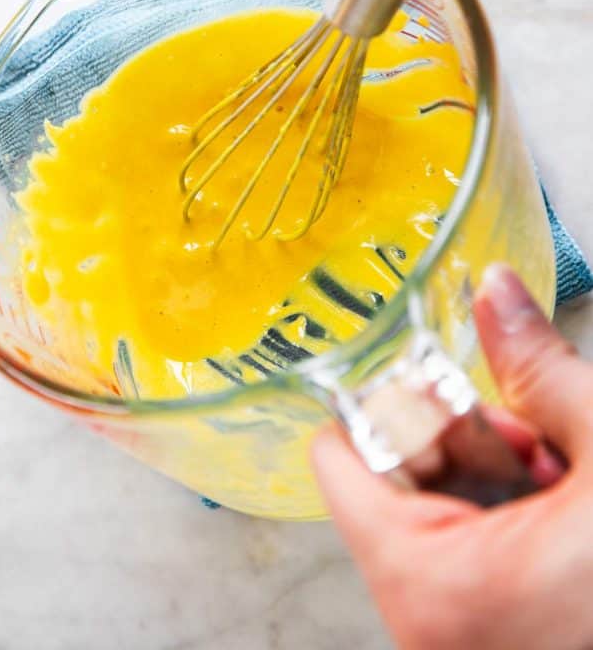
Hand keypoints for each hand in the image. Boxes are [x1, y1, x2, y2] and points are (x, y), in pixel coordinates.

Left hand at [312, 265, 592, 649]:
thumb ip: (540, 369)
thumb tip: (494, 291)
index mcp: (434, 583)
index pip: (341, 455)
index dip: (398, 404)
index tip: (462, 395)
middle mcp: (427, 626)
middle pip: (390, 479)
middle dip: (465, 443)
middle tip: (538, 446)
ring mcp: (455, 639)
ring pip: (432, 514)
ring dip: (496, 479)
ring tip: (563, 484)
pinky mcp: (488, 642)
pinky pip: (465, 556)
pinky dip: (509, 521)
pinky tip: (565, 515)